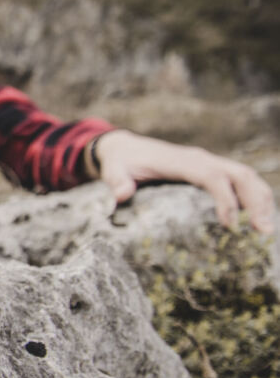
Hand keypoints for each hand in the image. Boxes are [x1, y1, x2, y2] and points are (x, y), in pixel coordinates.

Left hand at [94, 130, 275, 233]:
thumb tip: (122, 195)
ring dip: (261, 199)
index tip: (231, 224)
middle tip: (264, 231)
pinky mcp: (212, 170)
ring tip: (266, 228)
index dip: (225, 198)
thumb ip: (117, 182)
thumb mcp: (113, 170)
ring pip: (246, 176)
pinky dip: (254, 196)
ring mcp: (209, 163)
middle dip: (255, 201)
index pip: (212, 177)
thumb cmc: (121, 162)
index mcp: (182, 161)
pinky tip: (259, 217)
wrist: (124, 147)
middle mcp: (201, 159)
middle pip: (240, 174)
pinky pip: (240, 180)